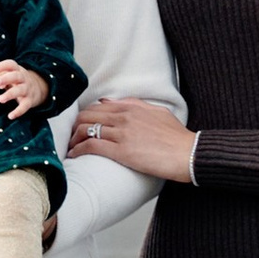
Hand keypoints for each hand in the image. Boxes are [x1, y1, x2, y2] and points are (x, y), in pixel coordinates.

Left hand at [0, 59, 48, 118]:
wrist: (38, 89)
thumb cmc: (18, 81)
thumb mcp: (12, 74)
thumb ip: (3, 75)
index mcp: (18, 70)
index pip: (11, 64)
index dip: (2, 66)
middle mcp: (23, 78)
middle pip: (15, 76)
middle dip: (5, 78)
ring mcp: (27, 89)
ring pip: (19, 90)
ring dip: (9, 94)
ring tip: (0, 99)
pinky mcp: (29, 101)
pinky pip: (25, 106)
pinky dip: (18, 112)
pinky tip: (10, 116)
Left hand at [69, 94, 199, 182]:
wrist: (188, 153)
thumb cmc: (175, 137)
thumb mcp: (156, 112)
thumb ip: (133, 104)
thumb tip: (109, 101)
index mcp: (131, 107)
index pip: (96, 107)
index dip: (83, 117)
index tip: (79, 126)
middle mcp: (124, 117)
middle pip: (87, 116)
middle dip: (74, 127)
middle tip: (70, 138)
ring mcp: (122, 133)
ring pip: (86, 130)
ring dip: (73, 140)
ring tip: (70, 148)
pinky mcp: (122, 151)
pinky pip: (91, 146)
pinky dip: (78, 150)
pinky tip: (74, 156)